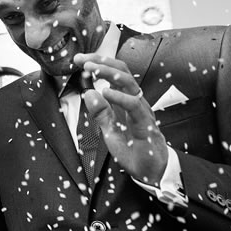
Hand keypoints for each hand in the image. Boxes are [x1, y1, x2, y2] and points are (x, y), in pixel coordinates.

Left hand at [72, 54, 167, 186]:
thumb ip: (100, 113)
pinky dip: (119, 97)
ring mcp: (141, 110)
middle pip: (122, 71)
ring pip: (129, 83)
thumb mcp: (109, 130)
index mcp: (125, 100)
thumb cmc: (133, 150)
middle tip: (83, 60)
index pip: (114, 74)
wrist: (150, 170)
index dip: (98, 64)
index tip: (80, 60)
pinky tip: (105, 92)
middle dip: (102, 62)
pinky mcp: (145, 123)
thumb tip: (89, 93)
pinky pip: (134, 105)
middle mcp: (134, 101)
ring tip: (92, 69)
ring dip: (109, 73)